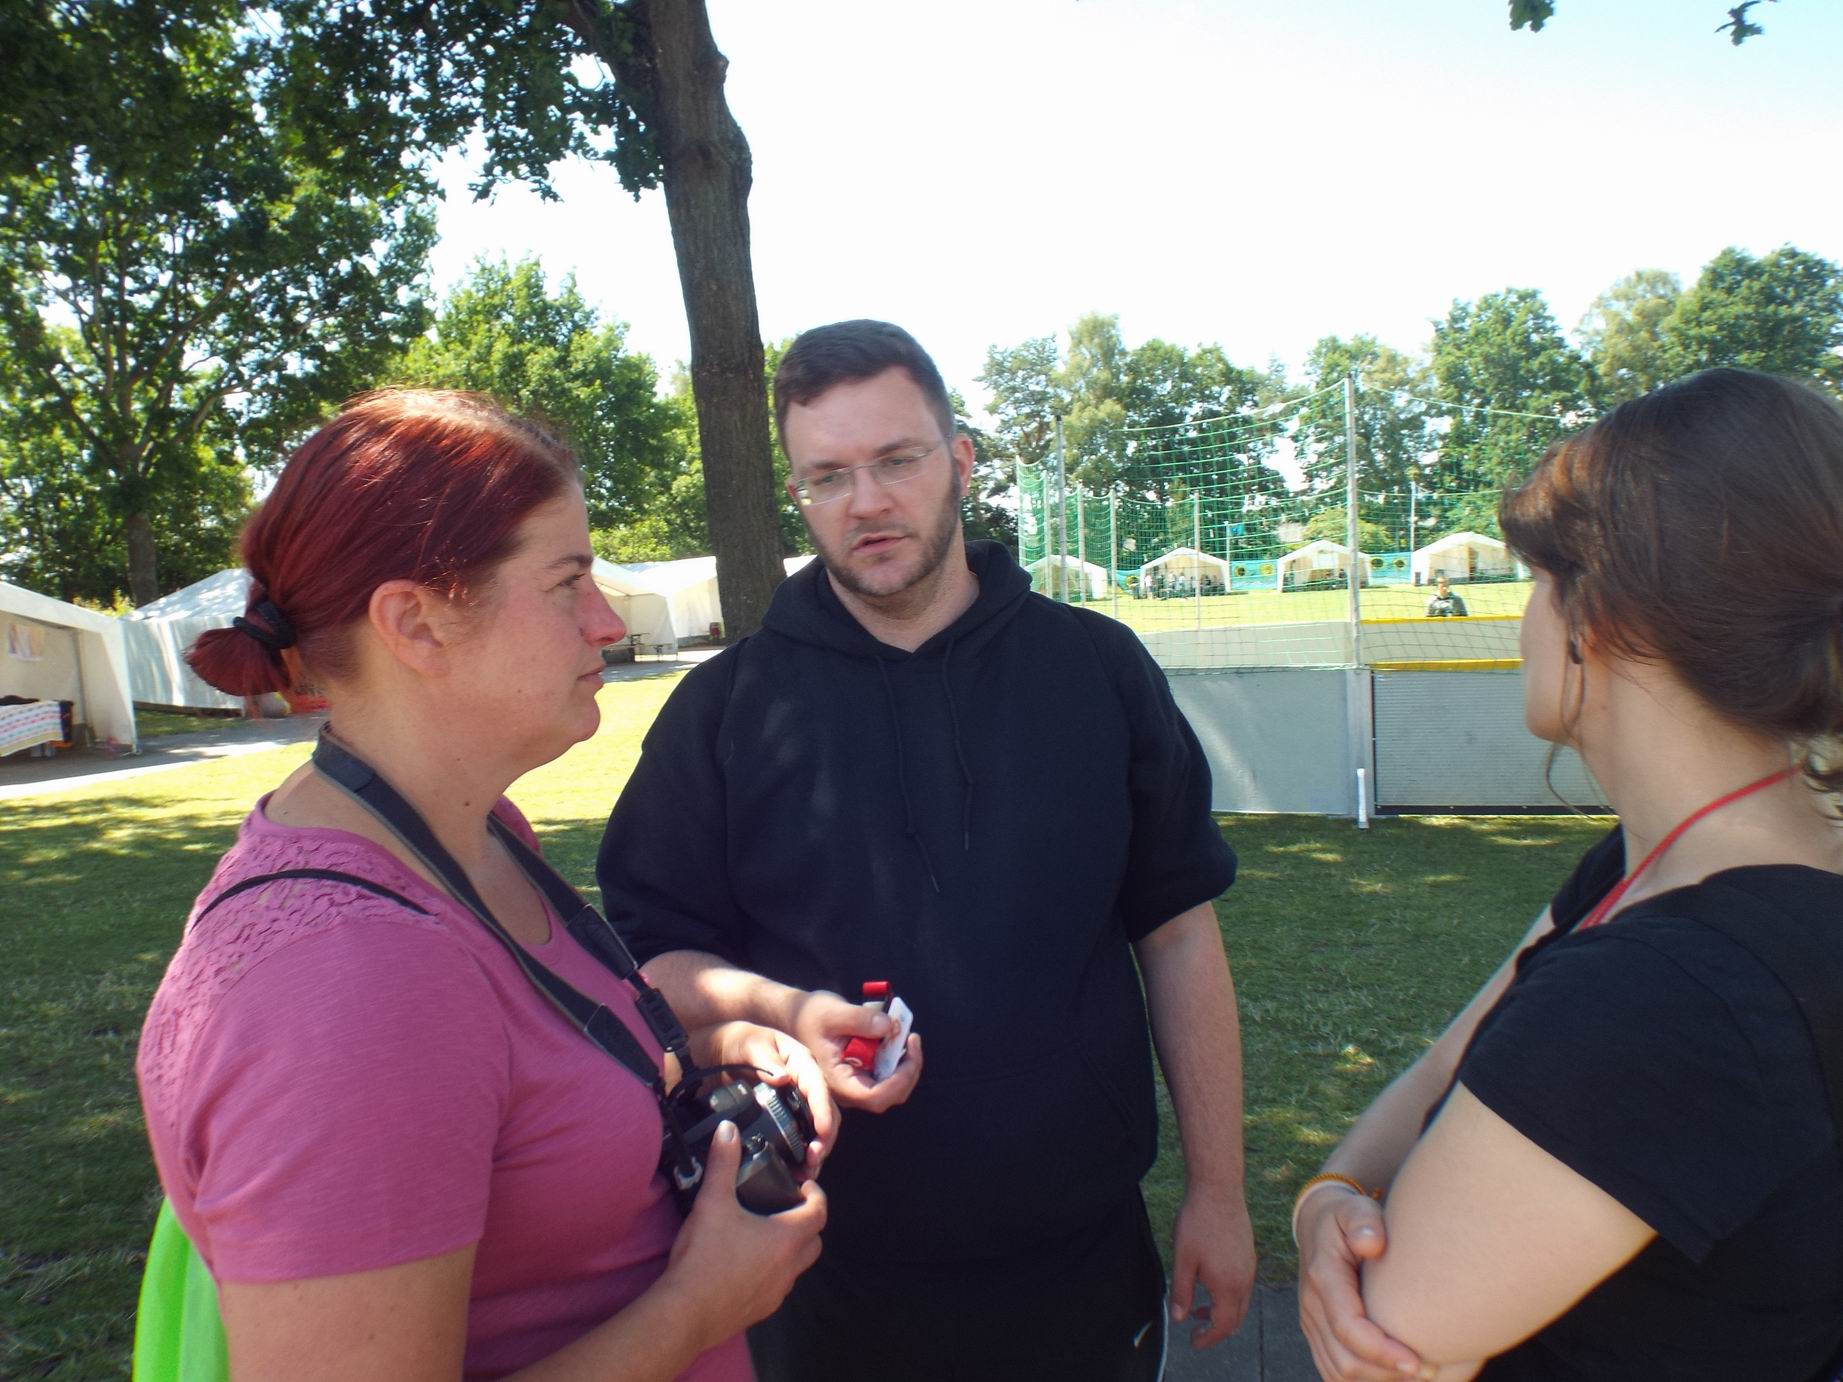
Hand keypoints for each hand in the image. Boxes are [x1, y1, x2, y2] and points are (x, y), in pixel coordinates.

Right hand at [661, 1120, 826, 1351]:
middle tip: (786, 1207)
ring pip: (798, 1266)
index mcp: (786, 1238)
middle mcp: (789, 1267)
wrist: (685, 1312)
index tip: (804, 1185)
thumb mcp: (712, 1202)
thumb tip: (728, 1129)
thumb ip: (723, 1163)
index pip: (819, 1212)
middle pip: (815, 1241)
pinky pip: (778, 1287)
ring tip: (766, 1233)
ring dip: (791, 1249)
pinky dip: (773, 1271)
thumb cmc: (704, 1256)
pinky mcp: (761, 1310)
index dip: (816, 1194)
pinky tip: (748, 1263)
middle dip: (807, 1222)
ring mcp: (777, 1292)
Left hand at [711, 1021, 838, 1170]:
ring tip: (808, 1171)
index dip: (823, 1111)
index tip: (822, 1132)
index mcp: (801, 1064)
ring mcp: (797, 1101)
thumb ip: (766, 1059)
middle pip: (825, 1112)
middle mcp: (805, 1084)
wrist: (722, 1052)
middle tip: (814, 1159)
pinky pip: (801, 1135)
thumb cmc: (740, 1042)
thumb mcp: (751, 1044)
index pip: (818, 1088)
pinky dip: (802, 1154)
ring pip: (817, 1128)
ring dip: (817, 1150)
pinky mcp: (787, 1115)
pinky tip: (797, 1170)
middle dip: (824, 1138)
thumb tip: (784, 1078)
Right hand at [787, 990, 922, 1112]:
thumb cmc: (810, 1016)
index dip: (898, 1080)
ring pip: (893, 1088)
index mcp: (837, 1080)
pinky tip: (898, 1038)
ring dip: (906, 1064)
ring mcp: (857, 1081)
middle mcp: (848, 1087)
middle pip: (889, 1096)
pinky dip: (899, 1058)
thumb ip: (860, 1020)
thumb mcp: (832, 1012)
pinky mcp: (864, 1072)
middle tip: (912, 1038)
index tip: (907, 1050)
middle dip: (908, 1071)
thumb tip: (892, 1028)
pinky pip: (888, 1074)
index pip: (873, 1096)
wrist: (798, 1015)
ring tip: (907, 1036)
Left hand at [1169, 1183, 1256, 1347]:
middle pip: (1235, 1319)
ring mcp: (1250, 1267)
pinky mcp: (1249, 1255)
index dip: (1208, 1339)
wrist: (1218, 1190)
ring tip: (1198, 1307)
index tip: (1193, 1341)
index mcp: (1229, 1286)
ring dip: (1222, 1311)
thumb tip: (1179, 1318)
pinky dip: (1228, 1296)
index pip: (1222, 1326)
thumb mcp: (1183, 1260)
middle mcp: (1245, 1281)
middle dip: (1216, 1329)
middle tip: (1196, 1329)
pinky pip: (1242, 1287)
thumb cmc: (1198, 1223)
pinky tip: (1210, 1283)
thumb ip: (1181, 1292)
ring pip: (1240, 1303)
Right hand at [1296, 1187, 1424, 1381]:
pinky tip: (1392, 1373)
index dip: (1381, 1351)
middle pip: (1344, 1360)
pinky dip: (1363, 1380)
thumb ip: (1364, 1221)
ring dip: (1376, 1380)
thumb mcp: (1356, 1209)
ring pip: (1337, 1372)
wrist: (1317, 1225)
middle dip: (1386, 1374)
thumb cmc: (1348, 1219)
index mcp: (1324, 1277)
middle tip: (1429, 1371)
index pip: (1347, 1327)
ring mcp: (1311, 1323)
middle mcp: (1312, 1305)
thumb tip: (1372, 1242)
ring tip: (1414, 1373)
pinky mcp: (1316, 1334)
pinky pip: (1332, 1371)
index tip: (1417, 1362)